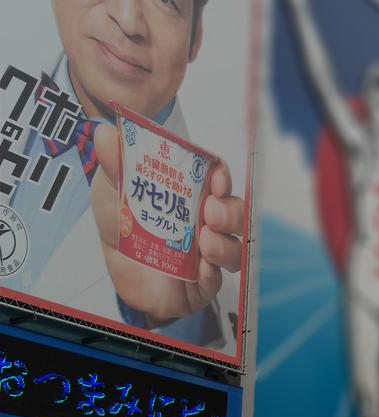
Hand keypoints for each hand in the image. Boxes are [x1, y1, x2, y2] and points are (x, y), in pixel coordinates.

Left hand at [91, 124, 243, 326]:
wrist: (112, 267)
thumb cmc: (122, 222)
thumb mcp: (114, 189)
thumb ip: (115, 164)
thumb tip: (105, 132)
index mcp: (193, 193)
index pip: (219, 179)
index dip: (223, 177)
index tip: (217, 177)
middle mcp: (207, 221)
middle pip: (235, 214)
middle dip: (230, 211)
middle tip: (212, 210)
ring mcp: (207, 253)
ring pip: (233, 248)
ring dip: (225, 244)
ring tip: (206, 241)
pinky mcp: (200, 283)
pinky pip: (215, 281)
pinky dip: (212, 274)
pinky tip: (203, 268)